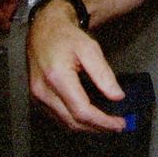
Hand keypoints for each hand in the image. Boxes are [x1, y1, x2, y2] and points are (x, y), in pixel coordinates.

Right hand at [26, 0, 126, 131]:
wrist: (44, 29)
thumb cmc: (65, 36)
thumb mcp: (89, 49)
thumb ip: (103, 74)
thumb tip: (117, 96)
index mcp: (56, 77)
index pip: (82, 110)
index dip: (103, 121)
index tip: (119, 123)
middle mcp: (43, 91)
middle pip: (73, 121)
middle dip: (98, 127)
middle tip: (118, 126)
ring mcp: (37, 97)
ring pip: (65, 123)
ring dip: (87, 127)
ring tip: (107, 124)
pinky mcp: (37, 98)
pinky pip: (58, 117)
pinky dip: (75, 120)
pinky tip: (90, 117)